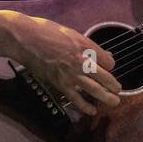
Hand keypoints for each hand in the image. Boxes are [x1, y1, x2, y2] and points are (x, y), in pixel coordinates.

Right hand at [4, 12, 121, 115]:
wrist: (24, 38)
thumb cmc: (44, 30)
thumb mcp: (70, 32)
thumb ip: (85, 44)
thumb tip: (99, 52)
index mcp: (85, 46)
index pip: (108, 61)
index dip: (110, 65)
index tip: (107, 68)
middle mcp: (82, 61)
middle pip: (106, 77)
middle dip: (114, 85)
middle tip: (118, 90)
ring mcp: (71, 74)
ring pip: (95, 90)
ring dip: (107, 98)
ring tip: (114, 102)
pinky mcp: (60, 84)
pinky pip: (76, 98)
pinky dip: (85, 106)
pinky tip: (91, 111)